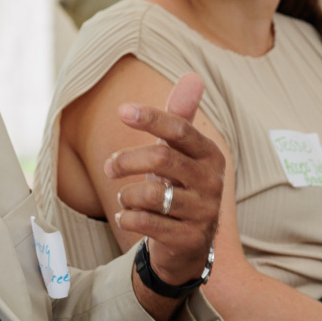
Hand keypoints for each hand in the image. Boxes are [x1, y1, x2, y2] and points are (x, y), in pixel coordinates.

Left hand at [106, 72, 223, 290]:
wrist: (188, 244)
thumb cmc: (179, 188)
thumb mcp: (179, 153)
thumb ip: (180, 117)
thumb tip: (192, 76)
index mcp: (210, 155)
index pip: (180, 129)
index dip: (151, 118)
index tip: (123, 111)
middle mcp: (212, 182)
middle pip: (162, 160)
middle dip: (127, 160)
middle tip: (109, 166)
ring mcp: (203, 212)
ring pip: (152, 195)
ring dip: (127, 195)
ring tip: (125, 198)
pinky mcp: (189, 239)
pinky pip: (147, 223)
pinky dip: (128, 218)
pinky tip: (127, 217)